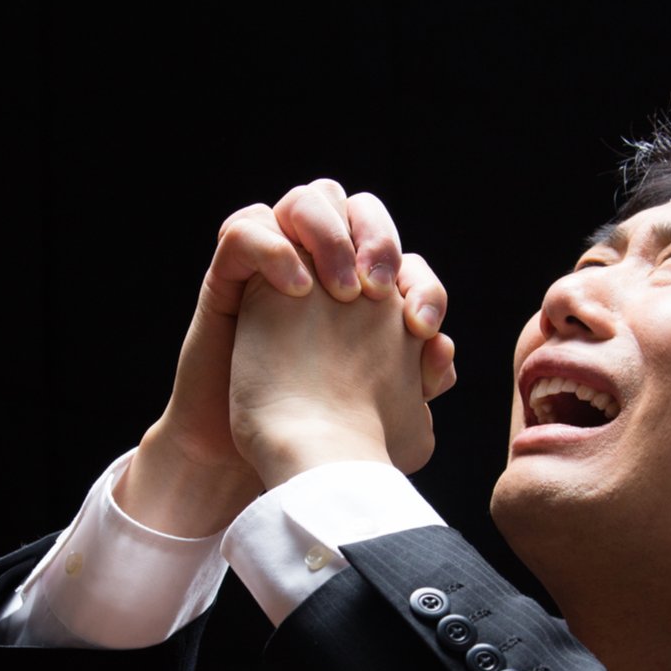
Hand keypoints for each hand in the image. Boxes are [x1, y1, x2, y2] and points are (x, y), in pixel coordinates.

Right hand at [116, 180, 452, 535]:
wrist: (246, 468)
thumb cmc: (314, 445)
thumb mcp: (383, 422)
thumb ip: (420, 385)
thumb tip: (442, 349)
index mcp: (367, 305)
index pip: (408, 264)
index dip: (426, 288)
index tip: (425, 330)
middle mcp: (323, 276)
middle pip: (360, 209)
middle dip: (379, 238)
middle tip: (378, 289)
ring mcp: (276, 271)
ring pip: (307, 202)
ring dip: (329, 235)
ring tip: (338, 290)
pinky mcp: (228, 281)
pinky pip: (244, 232)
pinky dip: (272, 249)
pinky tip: (295, 291)